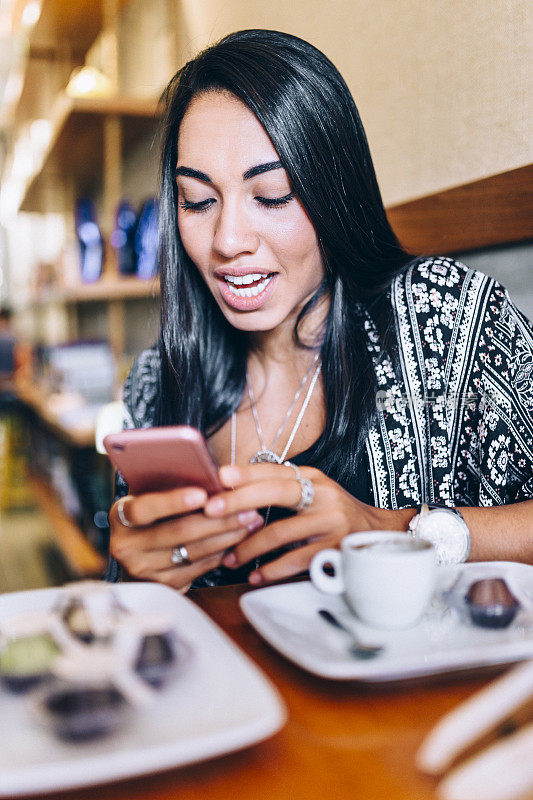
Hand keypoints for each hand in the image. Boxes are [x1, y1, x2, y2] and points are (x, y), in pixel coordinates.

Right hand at [109, 486, 262, 590]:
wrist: (135, 554)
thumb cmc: (151, 515)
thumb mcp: (149, 497)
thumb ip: (168, 487)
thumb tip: (211, 477)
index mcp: (120, 516)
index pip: (145, 508)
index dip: (174, 502)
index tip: (203, 495)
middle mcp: (126, 546)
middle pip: (178, 532)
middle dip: (219, 519)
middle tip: (248, 507)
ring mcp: (143, 570)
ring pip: (194, 551)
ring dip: (227, 535)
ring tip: (250, 521)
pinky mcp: (162, 586)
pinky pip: (198, 567)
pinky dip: (221, 552)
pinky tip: (237, 540)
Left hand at [204, 463, 408, 584]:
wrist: (381, 535)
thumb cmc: (334, 514)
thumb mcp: (312, 494)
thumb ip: (280, 490)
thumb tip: (231, 492)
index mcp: (312, 477)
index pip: (274, 470)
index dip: (246, 473)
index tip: (219, 476)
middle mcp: (323, 494)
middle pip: (276, 492)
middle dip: (239, 501)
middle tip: (210, 510)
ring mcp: (331, 521)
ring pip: (281, 532)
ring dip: (248, 547)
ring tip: (228, 559)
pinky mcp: (336, 549)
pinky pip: (296, 560)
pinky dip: (272, 569)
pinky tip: (255, 575)